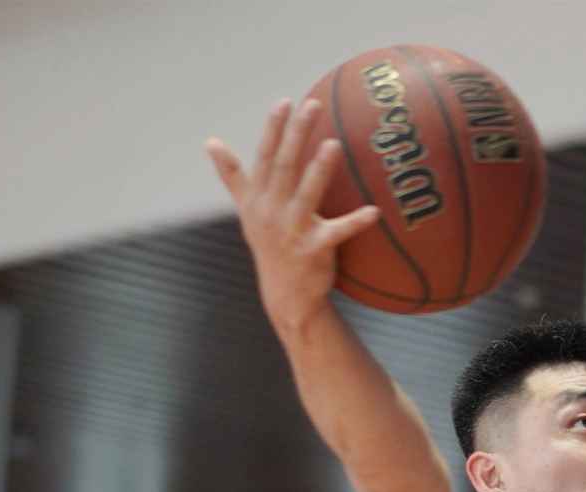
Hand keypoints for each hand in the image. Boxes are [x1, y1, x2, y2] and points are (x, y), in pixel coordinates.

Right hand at [203, 95, 381, 328]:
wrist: (284, 294)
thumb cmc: (268, 244)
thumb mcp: (246, 209)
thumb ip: (232, 175)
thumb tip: (210, 141)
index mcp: (258, 196)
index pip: (264, 155)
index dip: (273, 128)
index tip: (284, 102)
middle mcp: (271, 209)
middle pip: (285, 165)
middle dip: (297, 134)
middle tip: (313, 105)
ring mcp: (292, 229)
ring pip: (306, 193)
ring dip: (319, 169)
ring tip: (334, 144)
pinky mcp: (314, 250)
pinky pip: (338, 232)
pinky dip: (356, 222)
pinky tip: (375, 211)